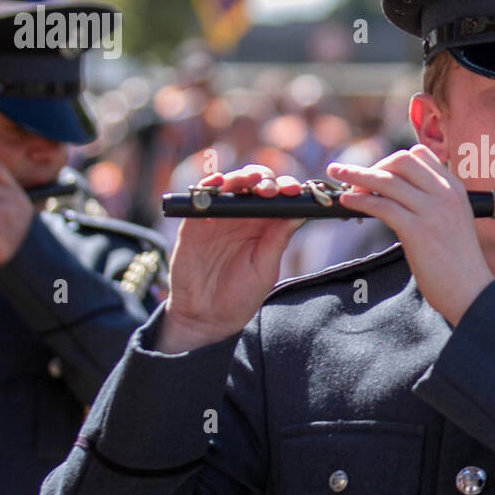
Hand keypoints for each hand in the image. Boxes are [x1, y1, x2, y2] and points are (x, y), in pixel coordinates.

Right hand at [158, 165, 305, 353]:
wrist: (206, 317)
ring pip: (230, 185)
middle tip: (271, 189)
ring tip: (250, 181)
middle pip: (255, 185)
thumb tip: (299, 213)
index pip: (278, 198)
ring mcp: (218, 218)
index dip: (287, 189)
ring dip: (240, 177)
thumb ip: (278, 241)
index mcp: (265, 226)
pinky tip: (218, 182)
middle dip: (265, 180)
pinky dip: (208, 185)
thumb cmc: (241, 295)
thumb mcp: (265, 269)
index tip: (294, 192)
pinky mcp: (194, 223)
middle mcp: (243, 217)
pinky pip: (200, 197)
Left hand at [327, 145, 494, 326]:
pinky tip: (347, 202)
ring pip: (386, 180)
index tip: (377, 174)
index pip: (419, 155)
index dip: (392, 161)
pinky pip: (381, 205)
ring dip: (357, 176)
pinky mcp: (417, 230)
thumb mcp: (453, 221)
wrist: (472, 291)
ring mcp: (432, 210)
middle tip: (355, 181)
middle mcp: (445, 193)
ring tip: (339, 177)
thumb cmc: (458, 263)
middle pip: (400, 161)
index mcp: (454, 188)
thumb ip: (432, 204)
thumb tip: (396, 197)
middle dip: (374, 166)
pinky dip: (359, 200)